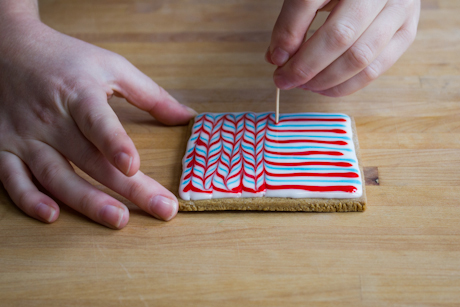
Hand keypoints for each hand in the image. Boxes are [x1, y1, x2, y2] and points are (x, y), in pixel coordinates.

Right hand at [0, 16, 195, 228]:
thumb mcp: (111, 66)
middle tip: (161, 209)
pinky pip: (13, 179)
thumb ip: (150, 94)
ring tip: (119, 219)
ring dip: (86, 201)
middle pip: (90, 159)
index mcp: (80, 94)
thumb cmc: (66, 60)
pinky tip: (53, 215)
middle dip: (127, 188)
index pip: (97, 121)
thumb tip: (187, 116)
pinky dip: (29, 199)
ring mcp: (27, 136)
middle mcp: (51, 118)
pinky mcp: (4, 147)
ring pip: (56, 175)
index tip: (133, 166)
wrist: (8, 48)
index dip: (114, 143)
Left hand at [266, 0, 419, 95]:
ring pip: (360, 58)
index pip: (309, 2)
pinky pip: (376, 68)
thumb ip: (292, 20)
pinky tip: (325, 88)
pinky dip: (347, 85)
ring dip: (325, 80)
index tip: (275, 60)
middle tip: (284, 79)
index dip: (288, 34)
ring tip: (304, 85)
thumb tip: (277, 58)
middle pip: (339, 36)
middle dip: (306, 66)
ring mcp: (400, 9)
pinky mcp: (407, 31)